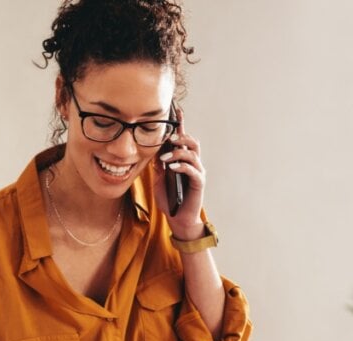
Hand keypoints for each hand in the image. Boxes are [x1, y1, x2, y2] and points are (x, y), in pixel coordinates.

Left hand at [152, 123, 205, 239]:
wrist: (178, 218)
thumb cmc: (170, 199)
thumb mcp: (160, 180)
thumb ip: (159, 166)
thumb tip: (153, 151)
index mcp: (183, 161)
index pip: (183, 139)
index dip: (181, 125)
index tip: (176, 111)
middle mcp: (193, 164)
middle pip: (192, 142)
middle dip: (180, 137)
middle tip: (168, 139)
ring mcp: (197, 172)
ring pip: (193, 154)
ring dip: (178, 153)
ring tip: (165, 158)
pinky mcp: (199, 183)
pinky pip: (193, 170)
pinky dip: (182, 166)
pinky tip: (172, 168)